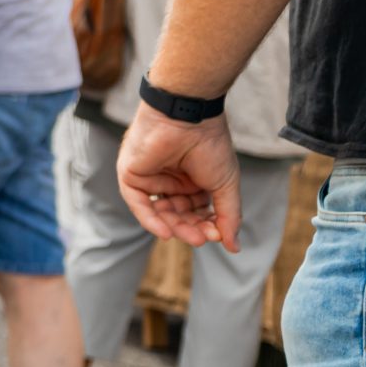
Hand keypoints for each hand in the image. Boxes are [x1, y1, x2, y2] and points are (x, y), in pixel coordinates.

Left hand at [117, 105, 241, 250]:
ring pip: (159, 212)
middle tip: (203, 239)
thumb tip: (234, 248)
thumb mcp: (225, 185)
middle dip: (191, 229)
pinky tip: (166, 233)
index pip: (197, 212)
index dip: (207, 225)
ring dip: (175, 228)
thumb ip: (228, 216)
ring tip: (192, 237)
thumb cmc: (210, 145)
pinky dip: (150, 220)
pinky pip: (138, 203)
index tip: (218, 234)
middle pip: (178, 215)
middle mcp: (170, 180)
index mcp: (192, 180)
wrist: (189, 118)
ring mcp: (149, 177)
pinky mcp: (131, 174)